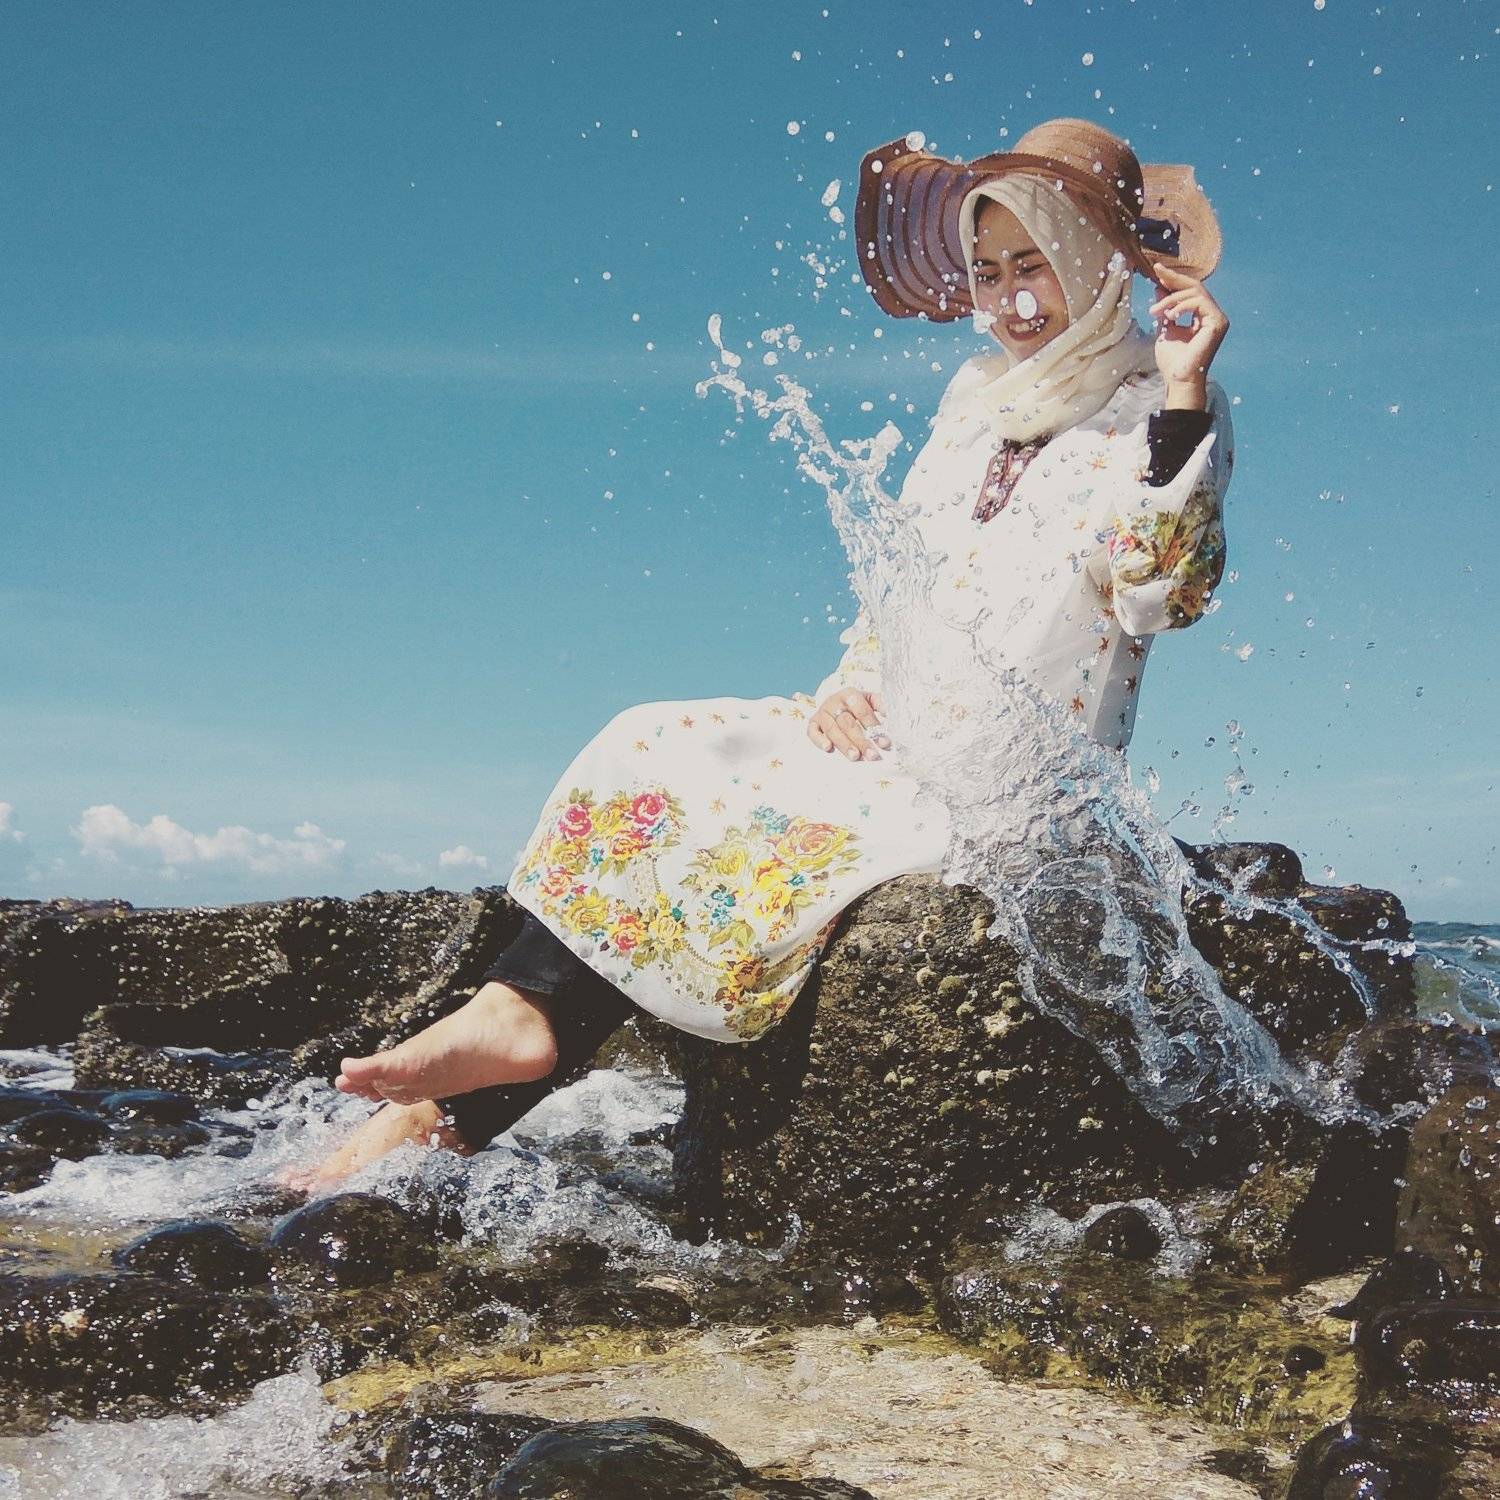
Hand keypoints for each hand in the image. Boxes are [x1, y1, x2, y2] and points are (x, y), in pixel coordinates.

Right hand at [808, 688, 888, 761]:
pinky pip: (812, 731)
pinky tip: (828, 748)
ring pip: (832, 729)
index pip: (862, 710)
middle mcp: (834, 701)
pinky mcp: (813, 722)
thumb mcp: (871, 701)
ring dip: (844, 744)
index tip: (884, 742)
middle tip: (871, 755)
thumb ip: (882, 706)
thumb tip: (897, 716)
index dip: (873, 726)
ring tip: (855, 757)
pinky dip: (819, 740)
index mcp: (851, 694)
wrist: (836, 703)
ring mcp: (822, 712)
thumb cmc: (858, 706)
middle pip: (847, 723)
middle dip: (860, 740)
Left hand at [1148, 265, 1227, 401]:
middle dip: (1173, 278)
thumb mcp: (1165, 328)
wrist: (1179, 379)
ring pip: (1195, 293)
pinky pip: (1200, 302)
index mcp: (1202, 316)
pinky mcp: (1218, 322)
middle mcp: (1212, 314)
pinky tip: (1169, 315)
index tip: (1156, 271)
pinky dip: (1182, 305)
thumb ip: (1165, 309)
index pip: (1189, 292)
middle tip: (1156, 272)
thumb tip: (1159, 288)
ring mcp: (1217, 318)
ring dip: (1172, 298)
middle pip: (1195, 287)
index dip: (1173, 280)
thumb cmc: (1173, 360)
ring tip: (1156, 311)